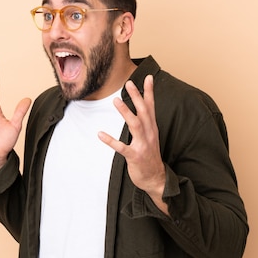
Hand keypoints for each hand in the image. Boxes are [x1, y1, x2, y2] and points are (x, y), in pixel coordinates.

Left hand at [98, 75, 168, 214]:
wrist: (156, 179)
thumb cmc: (150, 156)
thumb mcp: (151, 137)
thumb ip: (145, 123)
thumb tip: (141, 108)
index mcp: (152, 128)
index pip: (151, 107)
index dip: (149, 92)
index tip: (148, 77)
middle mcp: (149, 134)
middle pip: (144, 112)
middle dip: (137, 97)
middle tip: (129, 83)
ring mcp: (143, 145)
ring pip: (135, 125)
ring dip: (126, 112)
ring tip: (116, 101)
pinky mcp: (134, 156)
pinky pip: (122, 147)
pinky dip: (111, 141)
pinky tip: (100, 134)